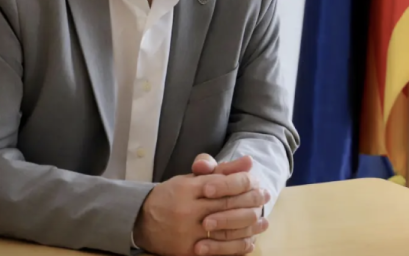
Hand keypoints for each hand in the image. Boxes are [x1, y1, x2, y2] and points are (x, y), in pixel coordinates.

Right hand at [133, 169, 267, 255]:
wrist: (142, 221)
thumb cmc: (173, 195)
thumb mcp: (193, 178)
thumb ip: (221, 170)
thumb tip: (249, 161)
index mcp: (187, 189)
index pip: (222, 184)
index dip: (243, 184)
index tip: (257, 183)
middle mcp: (186, 211)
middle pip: (227, 206)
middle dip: (250, 203)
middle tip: (265, 198)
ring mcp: (187, 233)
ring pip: (226, 230)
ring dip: (249, 226)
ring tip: (263, 221)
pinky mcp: (187, 251)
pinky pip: (218, 250)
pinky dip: (237, 246)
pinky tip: (250, 239)